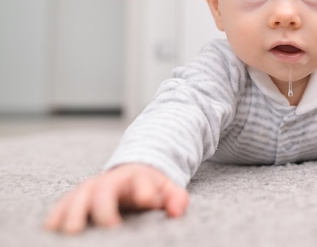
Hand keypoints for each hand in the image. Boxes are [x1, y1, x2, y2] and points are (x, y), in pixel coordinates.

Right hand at [44, 163, 188, 233]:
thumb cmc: (150, 187)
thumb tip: (177, 211)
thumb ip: (176, 198)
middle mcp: (111, 180)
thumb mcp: (168, 189)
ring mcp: (92, 187)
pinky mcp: (76, 197)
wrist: (131, 172)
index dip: (145, 189)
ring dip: (74, 212)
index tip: (148, 201)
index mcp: (137, 177)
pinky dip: (56, 215)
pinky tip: (52, 230)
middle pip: (104, 189)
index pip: (141, 180)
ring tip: (72, 232)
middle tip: (109, 227)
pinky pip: (62, 204)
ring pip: (79, 196)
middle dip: (104, 207)